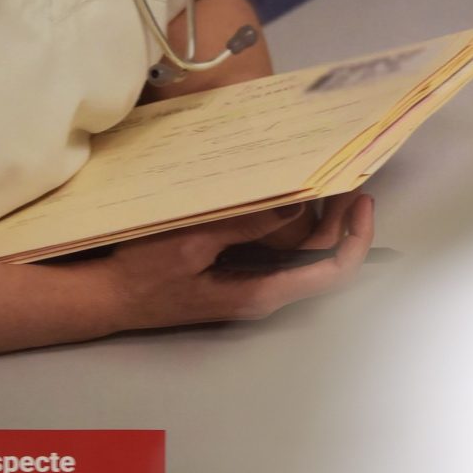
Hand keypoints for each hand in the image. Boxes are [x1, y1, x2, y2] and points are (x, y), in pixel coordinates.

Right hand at [89, 196, 376, 331]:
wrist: (111, 297)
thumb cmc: (143, 273)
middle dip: (342, 219)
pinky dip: (295, 222)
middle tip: (348, 175)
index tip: (361, 200)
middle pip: (324, 258)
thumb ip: (244, 224)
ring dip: (321, 218)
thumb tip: (295, 203)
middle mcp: (266, 292)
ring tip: (327, 177)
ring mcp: (254, 285)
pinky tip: (289, 194)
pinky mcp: (240, 274)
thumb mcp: (191, 242)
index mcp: (262, 291)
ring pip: (305, 254)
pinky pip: (281, 250)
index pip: (331, 270)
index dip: (355, 237)